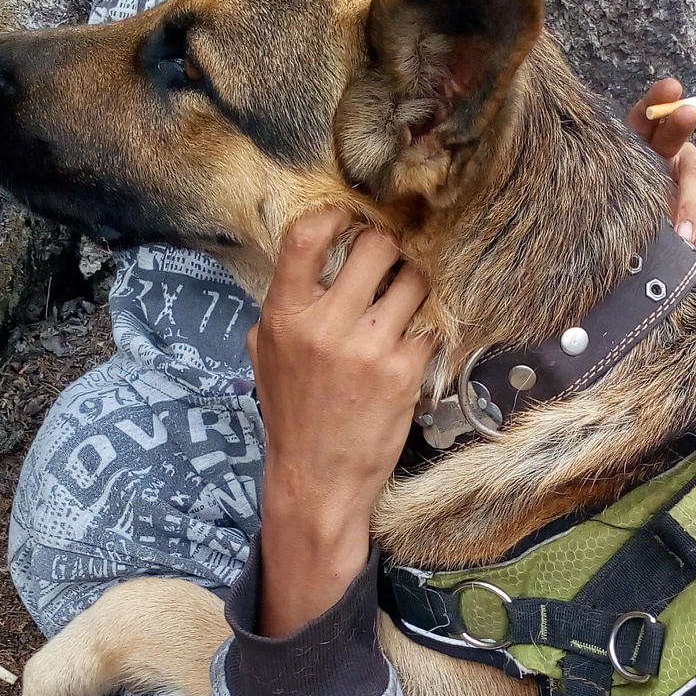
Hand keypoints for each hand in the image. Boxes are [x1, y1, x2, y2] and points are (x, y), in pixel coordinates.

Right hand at [249, 211, 431, 636]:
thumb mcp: (266, 354)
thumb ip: (282, 306)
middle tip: (390, 264)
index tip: (350, 220)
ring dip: (415, 287)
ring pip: (413, 281)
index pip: (305, 235)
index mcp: (284, 315)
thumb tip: (310, 255)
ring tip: (405, 306)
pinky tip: (414, 345)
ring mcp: (367, 348)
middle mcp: (324, 325)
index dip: (336, 215)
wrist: (316, 480)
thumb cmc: (293, 414)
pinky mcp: (403, 372)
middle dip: (389, 249)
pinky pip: (430, 325)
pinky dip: (427, 331)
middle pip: (375, 246)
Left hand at [629, 78, 695, 255]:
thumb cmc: (623, 213)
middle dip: (680, 126)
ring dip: (693, 202)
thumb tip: (626, 155)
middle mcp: (669, 150)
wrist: (643, 245)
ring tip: (686, 234)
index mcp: (641, 144)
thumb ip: (611, 184)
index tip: (671, 86)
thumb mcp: (612, 197)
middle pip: (676, 136)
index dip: (657, 100)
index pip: (646, 116)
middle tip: (686, 113)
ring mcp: (694, 169)